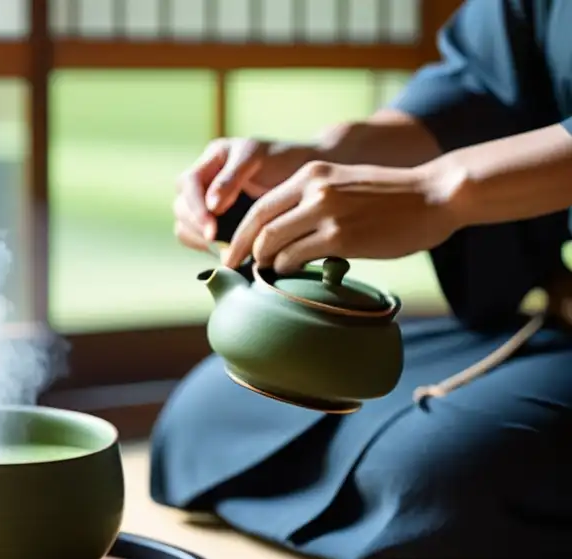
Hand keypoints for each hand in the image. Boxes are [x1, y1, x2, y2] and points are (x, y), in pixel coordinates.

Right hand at [174, 138, 318, 252]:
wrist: (306, 175)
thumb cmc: (284, 160)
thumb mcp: (256, 158)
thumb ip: (231, 177)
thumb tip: (211, 205)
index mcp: (211, 160)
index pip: (188, 184)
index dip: (196, 208)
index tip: (212, 229)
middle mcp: (204, 181)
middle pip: (181, 206)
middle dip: (196, 226)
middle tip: (217, 243)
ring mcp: (206, 203)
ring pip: (184, 224)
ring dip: (198, 239)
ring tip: (222, 249)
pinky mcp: (214, 223)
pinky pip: (195, 238)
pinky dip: (205, 247)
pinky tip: (224, 251)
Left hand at [222, 160, 460, 271]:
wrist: (435, 195)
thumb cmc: (391, 197)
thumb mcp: (343, 184)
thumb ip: (311, 201)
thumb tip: (280, 236)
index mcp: (311, 174)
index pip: (260, 207)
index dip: (241, 233)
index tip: (232, 252)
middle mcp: (314, 190)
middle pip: (258, 225)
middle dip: (241, 251)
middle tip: (235, 270)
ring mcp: (326, 213)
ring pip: (273, 244)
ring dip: (264, 263)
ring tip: (266, 274)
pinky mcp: (341, 238)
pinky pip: (295, 258)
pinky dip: (285, 269)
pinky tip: (290, 274)